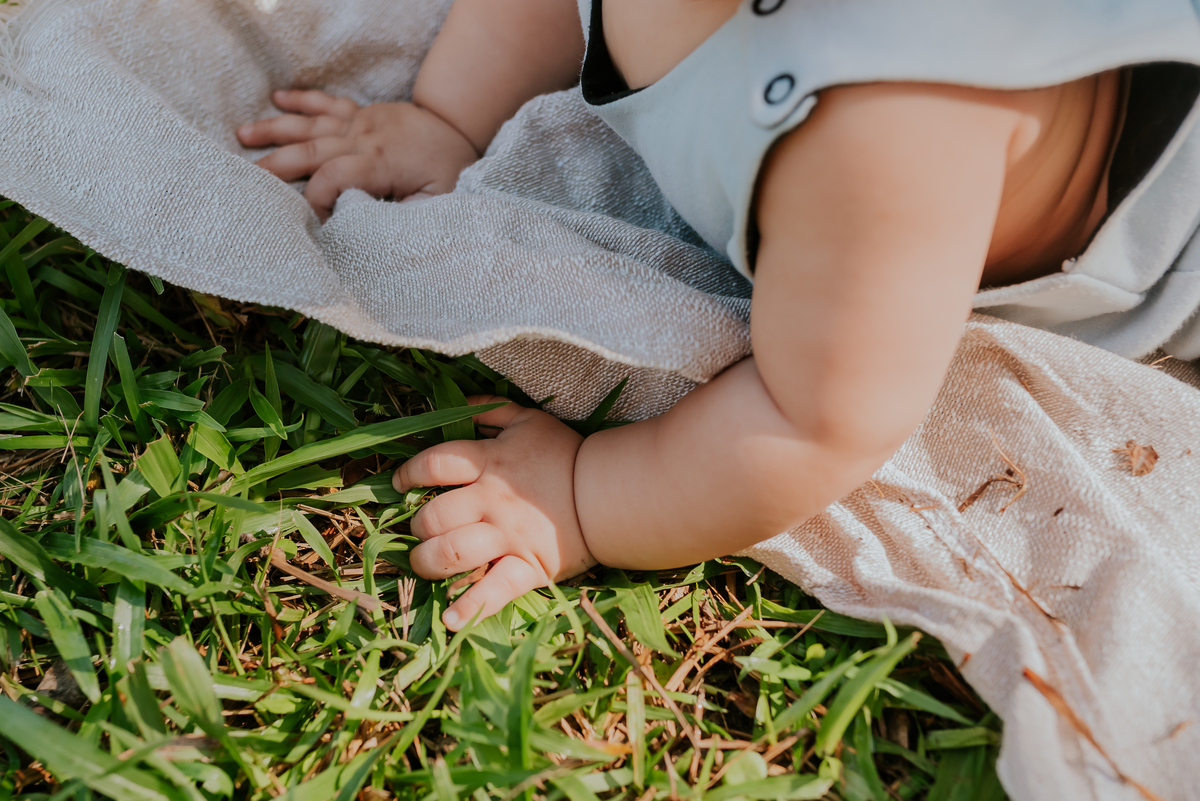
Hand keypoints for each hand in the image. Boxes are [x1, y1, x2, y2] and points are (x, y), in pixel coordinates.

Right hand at [237, 90, 479, 220]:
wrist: (460, 130)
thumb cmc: (450, 173)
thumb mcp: (436, 204)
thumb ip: (401, 217)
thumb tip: (363, 226)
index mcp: (380, 161)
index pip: (333, 179)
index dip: (318, 201)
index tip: (317, 224)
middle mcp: (363, 136)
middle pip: (310, 150)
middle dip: (276, 166)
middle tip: (248, 183)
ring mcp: (360, 121)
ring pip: (310, 124)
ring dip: (275, 130)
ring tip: (241, 136)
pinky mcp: (362, 113)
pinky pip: (327, 102)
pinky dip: (302, 100)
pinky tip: (277, 98)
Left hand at [393, 398, 596, 629]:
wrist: (610, 492)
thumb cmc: (566, 454)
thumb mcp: (528, 420)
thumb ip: (491, 411)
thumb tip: (460, 403)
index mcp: (488, 463)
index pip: (432, 466)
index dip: (408, 474)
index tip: (400, 484)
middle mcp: (490, 502)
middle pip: (434, 516)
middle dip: (418, 525)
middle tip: (423, 528)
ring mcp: (507, 538)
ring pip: (451, 554)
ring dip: (428, 562)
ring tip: (426, 562)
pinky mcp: (526, 568)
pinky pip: (493, 592)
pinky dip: (469, 608)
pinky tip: (451, 620)